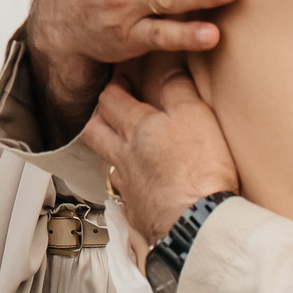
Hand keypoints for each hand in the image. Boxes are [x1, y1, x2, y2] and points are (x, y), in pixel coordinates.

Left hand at [83, 62, 239, 246]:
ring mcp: (127, 187)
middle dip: (98, 118)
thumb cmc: (197, 171)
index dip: (114, 88)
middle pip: (95, 132)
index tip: (120, 83)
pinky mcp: (137, 214)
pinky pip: (123, 198)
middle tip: (109, 112)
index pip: (111, 101)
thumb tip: (169, 68)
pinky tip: (139, 192)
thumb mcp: (195, 116)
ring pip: (106, 164)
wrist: (196, 224)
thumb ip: (178, 90)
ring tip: (123, 151)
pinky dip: (127, 190)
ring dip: (110, 155)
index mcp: (136, 129)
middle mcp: (124, 157)